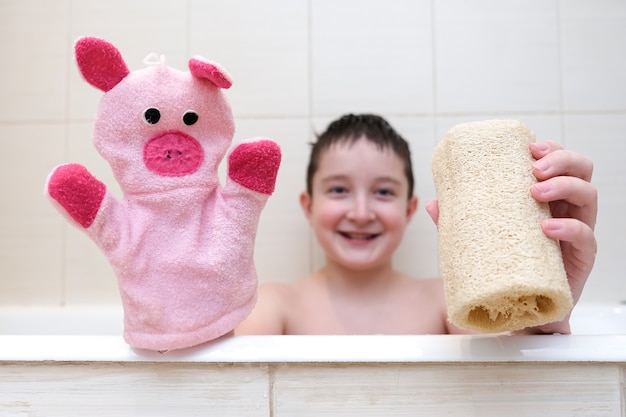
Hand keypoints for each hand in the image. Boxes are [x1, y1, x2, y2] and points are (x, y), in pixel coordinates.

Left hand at [427, 141, 597, 333]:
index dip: (550, 149)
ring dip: (564, 186)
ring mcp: (576, 232)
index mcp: (544, 197)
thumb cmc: (501, 265)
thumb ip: (457, 221)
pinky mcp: (581, 259)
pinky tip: (547, 228)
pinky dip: (569, 228)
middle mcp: (565, 209)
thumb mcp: (475, 239)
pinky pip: (586, 238)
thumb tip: (431, 203)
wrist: (516, 308)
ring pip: (589, 196)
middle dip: (561, 160)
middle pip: (581, 170)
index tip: (529, 147)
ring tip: (536, 191)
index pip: (557, 162)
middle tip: (535, 167)